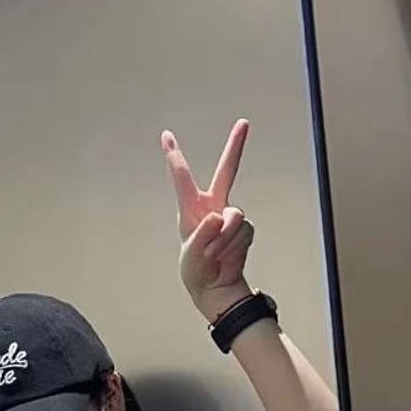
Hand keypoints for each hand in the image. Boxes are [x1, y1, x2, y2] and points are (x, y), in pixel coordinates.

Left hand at [161, 120, 254, 318]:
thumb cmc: (196, 270)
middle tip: (244, 122)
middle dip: (236, 146)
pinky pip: (243, 231)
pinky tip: (226, 256)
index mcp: (190, 208)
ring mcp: (230, 216)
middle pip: (227, 171)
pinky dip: (233, 245)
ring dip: (224, 238)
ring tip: (214, 254)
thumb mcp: (191, 256)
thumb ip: (203, 236)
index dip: (174, 156)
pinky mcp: (245, 229)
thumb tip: (219, 218)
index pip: (181, 178)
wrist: (215, 288)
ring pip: (235, 216)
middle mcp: (212, 206)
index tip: (165, 135)